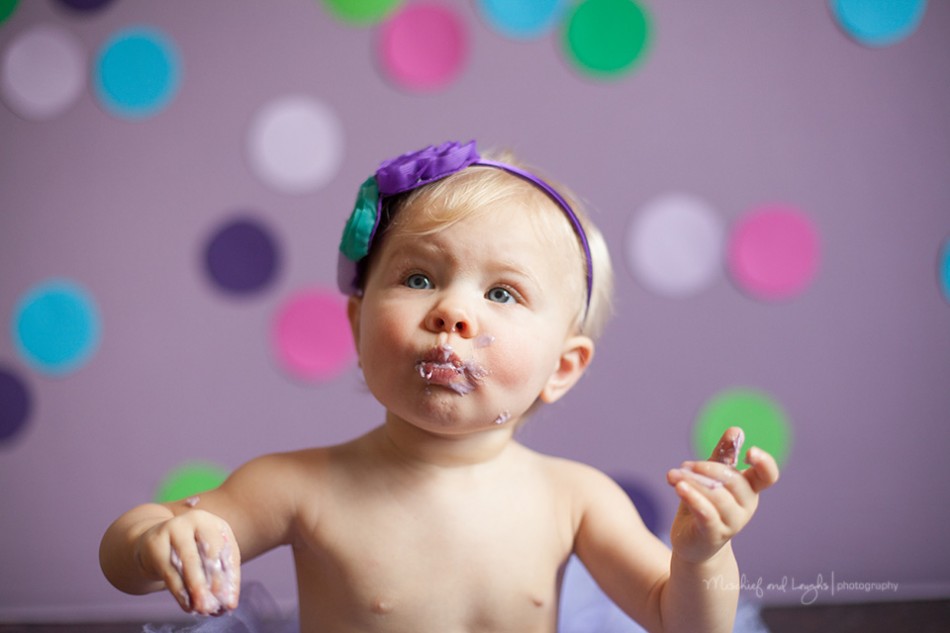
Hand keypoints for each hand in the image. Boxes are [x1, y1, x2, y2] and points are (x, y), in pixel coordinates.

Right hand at [136, 509, 240, 614]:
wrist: (154, 543)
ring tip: (202, 608)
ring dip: (197, 587)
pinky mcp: (156, 544)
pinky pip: (170, 571)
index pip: (228, 549)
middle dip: (215, 580)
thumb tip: (230, 601)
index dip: (231, 575)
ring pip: (189, 561)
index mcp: (214, 522)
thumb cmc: (190, 551)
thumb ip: (220, 574)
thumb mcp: (207, 555)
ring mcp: (174, 529)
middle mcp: (195, 520)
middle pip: (209, 551)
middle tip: (217, 604)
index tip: (231, 600)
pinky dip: (180, 591)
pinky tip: (187, 606)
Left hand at [666, 427, 778, 563]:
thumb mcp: (711, 477)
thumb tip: (735, 430)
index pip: (767, 476)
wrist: (692, 542)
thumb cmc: (704, 503)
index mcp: (749, 488)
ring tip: (673, 475)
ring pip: (717, 496)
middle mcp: (746, 505)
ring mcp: (732, 522)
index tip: (750, 451)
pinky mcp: (714, 534)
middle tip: (685, 465)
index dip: (765, 463)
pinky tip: (679, 487)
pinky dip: (693, 497)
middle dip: (707, 468)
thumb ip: (722, 455)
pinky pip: (706, 513)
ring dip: (693, 481)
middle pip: (734, 480)